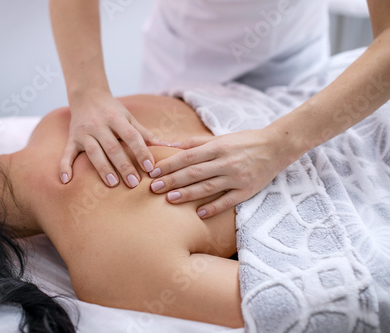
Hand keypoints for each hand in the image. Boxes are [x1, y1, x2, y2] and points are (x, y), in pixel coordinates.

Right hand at [60, 91, 160, 187]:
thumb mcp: (129, 118)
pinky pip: (67, 153)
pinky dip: (65, 166)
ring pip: (93, 151)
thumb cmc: (113, 110)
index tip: (150, 167)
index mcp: (116, 118)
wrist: (86, 95)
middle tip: (133, 183)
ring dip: (102, 168)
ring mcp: (83, 132)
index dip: (141, 151)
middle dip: (123, 165)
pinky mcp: (72, 139)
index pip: (131, 136)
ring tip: (112, 184)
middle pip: (112, 147)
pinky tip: (66, 181)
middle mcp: (99, 125)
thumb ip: (146, 134)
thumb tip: (170, 147)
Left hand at [149, 129, 287, 217]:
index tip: (153, 172)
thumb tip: (171, 145)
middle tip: (154, 188)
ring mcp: (237, 177)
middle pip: (194, 173)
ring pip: (208, 187)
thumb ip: (196, 142)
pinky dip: (213, 208)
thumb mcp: (220, 138)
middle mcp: (226, 162)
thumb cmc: (244, 141)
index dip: (169, 165)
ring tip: (170, 199)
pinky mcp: (248, 190)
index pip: (188, 157)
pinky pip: (228, 201)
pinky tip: (199, 214)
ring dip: (187, 194)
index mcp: (218, 147)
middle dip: (172, 180)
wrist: (277, 146)